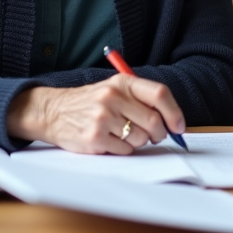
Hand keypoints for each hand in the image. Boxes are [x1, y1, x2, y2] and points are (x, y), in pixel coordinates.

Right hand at [7, 76, 185, 154]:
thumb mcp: (113, 88)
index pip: (160, 94)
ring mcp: (103, 118)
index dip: (174, 112)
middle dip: (159, 133)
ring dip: (138, 141)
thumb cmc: (89, 102)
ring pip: (141, 138)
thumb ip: (140, 99)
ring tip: (123, 134)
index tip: (179, 126)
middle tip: (155, 136)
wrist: (52, 112)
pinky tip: (110, 141)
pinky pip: (125, 150)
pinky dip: (123, 149)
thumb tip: (172, 121)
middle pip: (154, 121)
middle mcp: (113, 97)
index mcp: (122, 82)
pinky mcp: (95, 137)